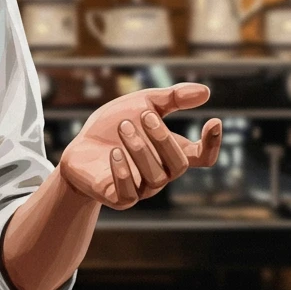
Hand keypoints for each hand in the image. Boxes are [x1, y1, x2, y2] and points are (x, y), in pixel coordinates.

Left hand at [58, 82, 222, 208]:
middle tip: (145, 115)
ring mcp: (141, 188)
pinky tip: (115, 152)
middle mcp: (161, 174)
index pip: (202, 157)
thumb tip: (205, 92)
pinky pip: (128, 194)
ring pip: (155, 177)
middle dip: (163, 139)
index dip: (212, 143)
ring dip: (140, 150)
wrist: (77, 149)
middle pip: (178, 165)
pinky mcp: (118, 197)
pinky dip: (123, 173)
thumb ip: (171, 98)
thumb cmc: (112, 128)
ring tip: (123, 126)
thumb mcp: (140, 104)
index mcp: (170, 153)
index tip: (213, 121)